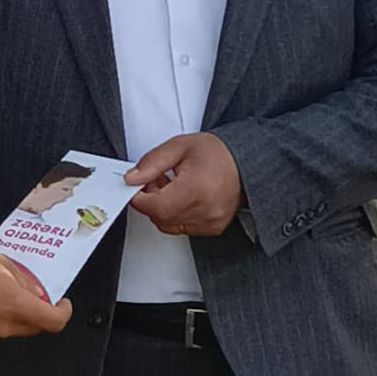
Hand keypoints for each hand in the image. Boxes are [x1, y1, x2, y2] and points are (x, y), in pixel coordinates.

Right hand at [0, 244, 68, 343]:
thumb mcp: (1, 263)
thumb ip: (23, 281)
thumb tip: (34, 291)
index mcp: (15, 308)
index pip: (54, 322)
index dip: (63, 313)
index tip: (62, 304)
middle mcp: (2, 326)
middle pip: (34, 327)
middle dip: (39, 312)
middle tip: (36, 295)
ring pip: (12, 327)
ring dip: (15, 313)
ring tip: (5, 290)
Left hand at [126, 132, 242, 238]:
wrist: (245, 163)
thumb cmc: (218, 154)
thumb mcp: (179, 147)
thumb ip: (152, 163)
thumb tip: (131, 178)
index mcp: (195, 189)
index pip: (154, 206)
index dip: (139, 196)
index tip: (136, 185)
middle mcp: (204, 210)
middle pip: (160, 217)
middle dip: (151, 201)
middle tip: (157, 180)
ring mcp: (210, 222)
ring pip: (169, 225)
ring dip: (163, 208)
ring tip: (174, 187)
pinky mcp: (212, 228)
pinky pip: (182, 228)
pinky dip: (177, 214)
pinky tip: (185, 197)